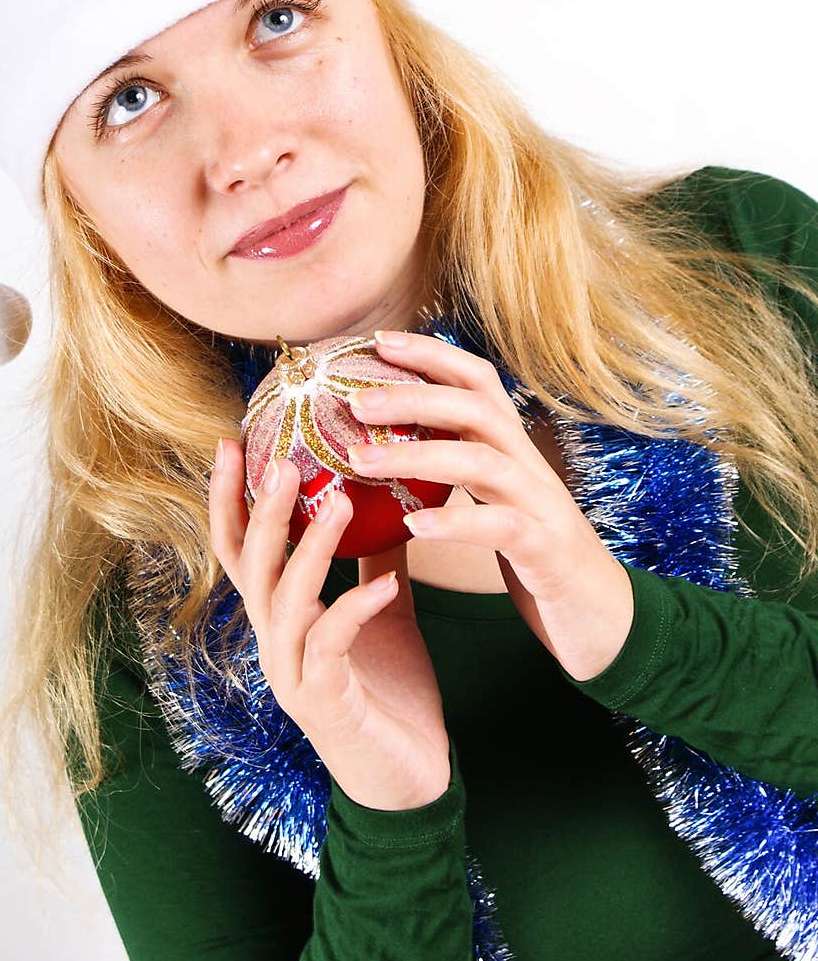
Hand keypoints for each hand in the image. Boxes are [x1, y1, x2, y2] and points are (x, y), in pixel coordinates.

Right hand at [208, 437, 451, 809]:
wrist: (410, 779)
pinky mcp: (325, 704)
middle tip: (282, 458)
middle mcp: (275, 643)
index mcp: (283, 619)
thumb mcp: (385, 614)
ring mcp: (293, 675)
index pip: (241, 549)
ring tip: (338, 503)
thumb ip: (376, 563)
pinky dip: (354, 611)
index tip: (234, 442)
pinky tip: (387, 586)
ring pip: (284, 602)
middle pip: (251, 567)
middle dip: (261, 511)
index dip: (231, 499)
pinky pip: (331, 648)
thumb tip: (391, 502)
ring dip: (309, 550)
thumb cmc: (390, 693)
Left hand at [346, 330, 634, 682]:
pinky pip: (502, 527)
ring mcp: (543, 507)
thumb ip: (459, 476)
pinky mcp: (548, 552)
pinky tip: (414, 525)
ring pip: (483, 460)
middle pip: (477, 408)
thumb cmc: (538, 560)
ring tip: (361, 459)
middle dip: (414, 396)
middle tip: (356, 400)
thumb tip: (392, 451)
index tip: (379, 341)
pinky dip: (456, 523)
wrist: (605, 620)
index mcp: (515, 452)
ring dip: (417, 454)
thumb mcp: (496, 506)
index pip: (478, 384)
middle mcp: (530, 468)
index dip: (432, 356)